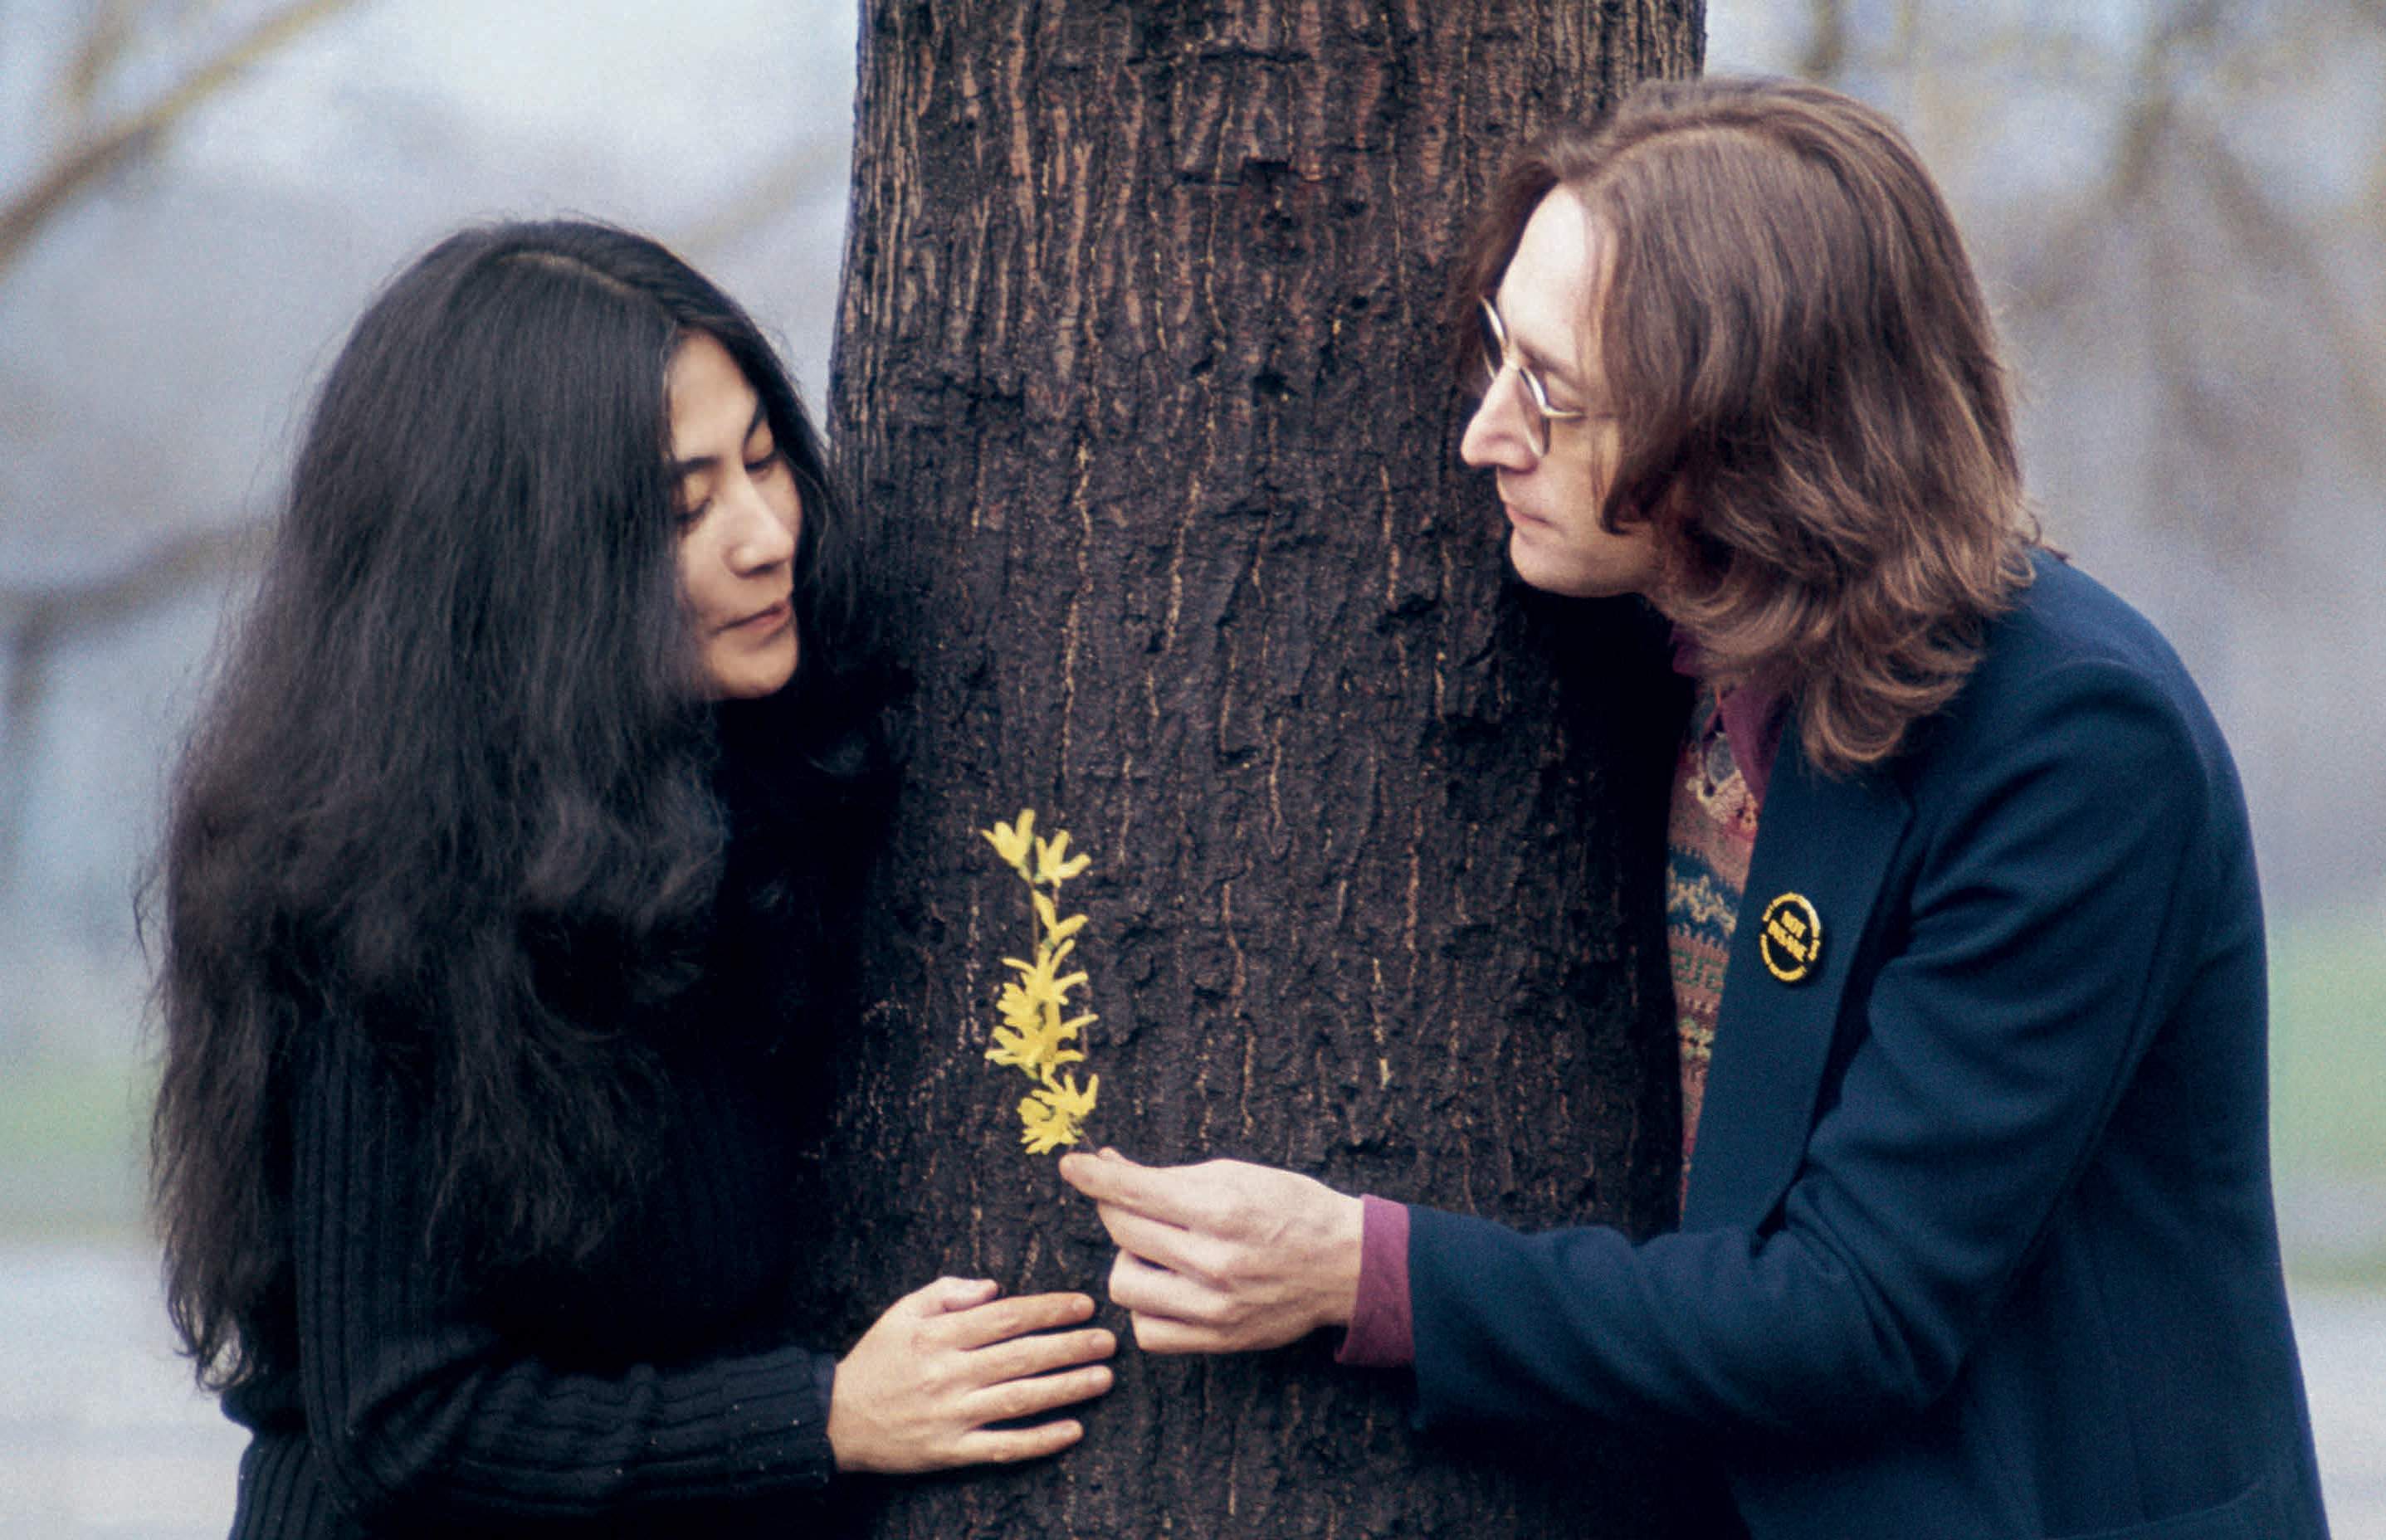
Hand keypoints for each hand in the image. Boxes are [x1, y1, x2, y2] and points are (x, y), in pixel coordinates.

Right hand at [827, 1277, 1114, 1473]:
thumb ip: (947, 1292)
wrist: (835, 1418)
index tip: (1083, 1305)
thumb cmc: (875, 1359)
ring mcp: (951, 1415)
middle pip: (1022, 1356)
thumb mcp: (901, 1312)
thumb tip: (994, 1288)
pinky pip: (1002, 1446)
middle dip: (1070, 1346)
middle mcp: (949, 1373)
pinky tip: (1073, 1430)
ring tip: (1103, 1377)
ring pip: (1019, 1399)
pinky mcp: (950, 1451)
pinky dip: (1039, 1441)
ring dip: (1066, 1388)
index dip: (1049, 1310)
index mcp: (939, 1334)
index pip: (1007, 1317)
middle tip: (1107, 1340)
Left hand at [1056, 1148, 1363, 1354]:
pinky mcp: (1218, 1340)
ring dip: (1127, 1261)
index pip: (1134, 1191)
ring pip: (1124, 1286)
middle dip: (1114, 1207)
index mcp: (1222, 1209)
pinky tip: (1162, 1287)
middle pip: (1123, 1233)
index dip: (1094, 1174)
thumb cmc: (1292, 1209)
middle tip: (1126, 1199)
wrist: (1346, 1265)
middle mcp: (1215, 1261)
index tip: (1071, 1164)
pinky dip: (1145, 1307)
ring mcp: (1215, 1307)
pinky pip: (1148, 1331)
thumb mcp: (1237, 1174)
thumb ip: (1170, 1175)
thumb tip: (1109, 1164)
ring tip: (1151, 1250)